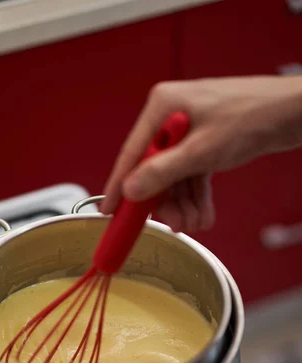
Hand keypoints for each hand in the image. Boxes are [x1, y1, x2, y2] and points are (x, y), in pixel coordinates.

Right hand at [102, 76, 301, 232]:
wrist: (292, 113)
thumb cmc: (252, 116)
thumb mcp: (201, 151)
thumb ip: (162, 172)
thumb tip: (130, 190)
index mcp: (162, 107)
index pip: (131, 154)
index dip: (119, 186)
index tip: (109, 211)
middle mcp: (171, 117)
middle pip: (154, 170)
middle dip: (165, 202)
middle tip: (174, 225)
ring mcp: (188, 130)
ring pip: (175, 177)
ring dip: (183, 204)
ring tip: (194, 224)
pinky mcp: (204, 141)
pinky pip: (192, 174)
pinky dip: (196, 196)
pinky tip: (202, 215)